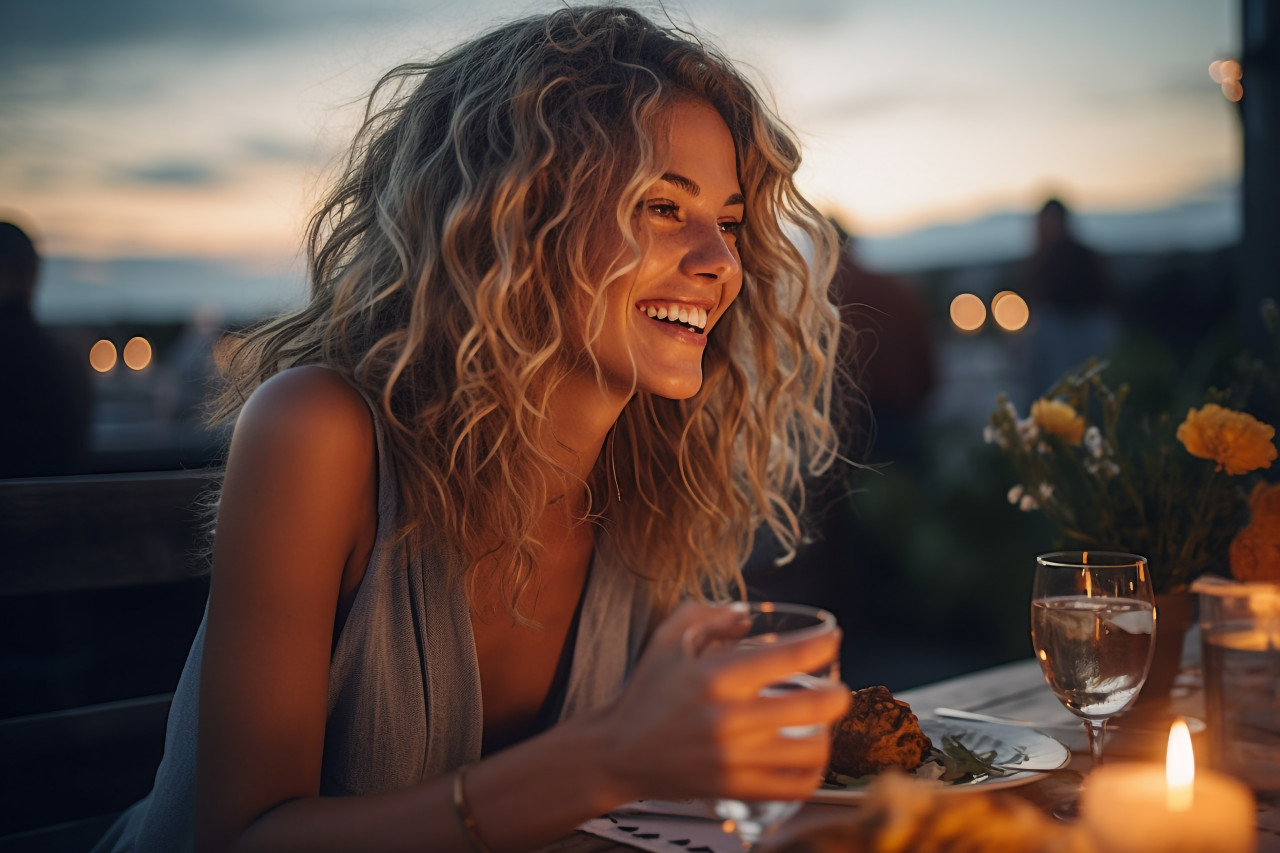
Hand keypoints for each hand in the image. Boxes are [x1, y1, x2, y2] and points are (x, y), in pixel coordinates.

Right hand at [595, 601, 849, 803]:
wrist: (618, 752)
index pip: (786, 657)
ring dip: (825, 735)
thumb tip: (746, 615)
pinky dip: (810, 772)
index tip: (833, 639)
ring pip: (810, 750)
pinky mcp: (734, 786)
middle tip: (838, 690)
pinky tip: (806, 758)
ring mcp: (733, 757)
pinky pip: (793, 785)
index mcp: (715, 676)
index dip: (820, 645)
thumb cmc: (646, 694)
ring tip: (822, 726)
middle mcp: (728, 717)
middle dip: (838, 695)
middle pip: (812, 707)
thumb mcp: (667, 641)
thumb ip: (706, 616)